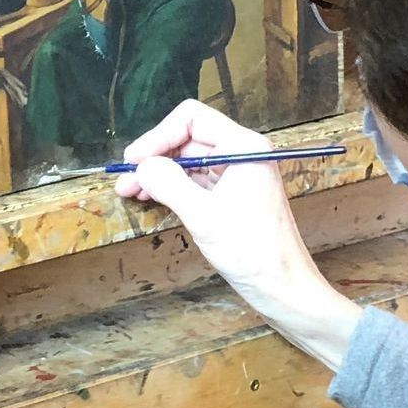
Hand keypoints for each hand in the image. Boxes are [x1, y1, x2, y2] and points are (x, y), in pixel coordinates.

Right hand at [117, 101, 360, 369]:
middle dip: (154, 157)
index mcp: (243, 147)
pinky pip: (197, 181)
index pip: (192, 120)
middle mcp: (242, 154)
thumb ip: (169, 184)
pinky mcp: (232, 196)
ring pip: (189, 162)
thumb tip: (141, 165)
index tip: (135, 161)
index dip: (158, 136)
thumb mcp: (203, 215)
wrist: (283, 288)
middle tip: (124, 180)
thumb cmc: (251, 252)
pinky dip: (173, 188)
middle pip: (188, 140)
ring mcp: (237, 175)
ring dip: (159, 174)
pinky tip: (150, 198)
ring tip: (129, 191)